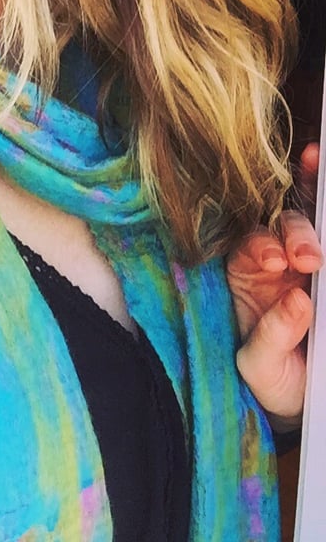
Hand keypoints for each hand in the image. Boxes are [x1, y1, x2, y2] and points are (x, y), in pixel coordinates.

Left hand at [226, 144, 321, 429]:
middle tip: (309, 260)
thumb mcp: (260, 365)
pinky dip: (324, 198)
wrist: (298, 392)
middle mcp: (273, 258)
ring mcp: (304, 259)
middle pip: (281, 229)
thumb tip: (298, 301)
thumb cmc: (271, 374)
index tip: (275, 260)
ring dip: (318, 227)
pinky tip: (323, 171)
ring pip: (311, 225)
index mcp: (245, 274)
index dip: (261, 247)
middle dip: (296, 237)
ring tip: (320, 253)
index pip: (249, 247)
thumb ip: (271, 336)